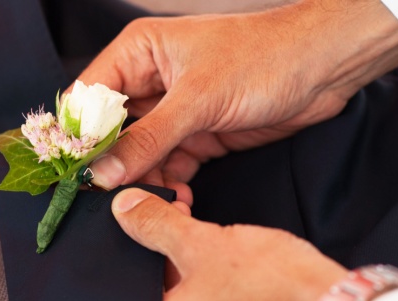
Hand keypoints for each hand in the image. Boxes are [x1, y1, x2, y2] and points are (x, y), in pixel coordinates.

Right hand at [76, 0, 397, 201]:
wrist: (322, 68)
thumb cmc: (262, 58)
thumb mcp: (198, 99)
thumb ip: (149, 138)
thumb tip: (103, 171)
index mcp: (139, 52)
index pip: (90, 96)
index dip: (79, 134)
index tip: (75, 173)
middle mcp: (152, 80)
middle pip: (113, 130)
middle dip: (114, 164)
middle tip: (112, 196)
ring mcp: (177, 110)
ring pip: (142, 153)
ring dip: (146, 180)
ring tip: (154, 202)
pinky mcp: (200, 133)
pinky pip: (172, 165)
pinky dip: (172, 184)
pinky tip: (179, 199)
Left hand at [112, 188, 348, 299]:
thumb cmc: (270, 288)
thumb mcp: (204, 246)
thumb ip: (157, 226)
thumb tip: (124, 207)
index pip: (126, 279)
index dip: (123, 246)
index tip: (128, 214)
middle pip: (149, 281)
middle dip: (151, 245)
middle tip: (160, 210)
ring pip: (174, 284)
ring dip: (173, 252)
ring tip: (185, 217)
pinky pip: (198, 291)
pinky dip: (195, 267)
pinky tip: (207, 241)